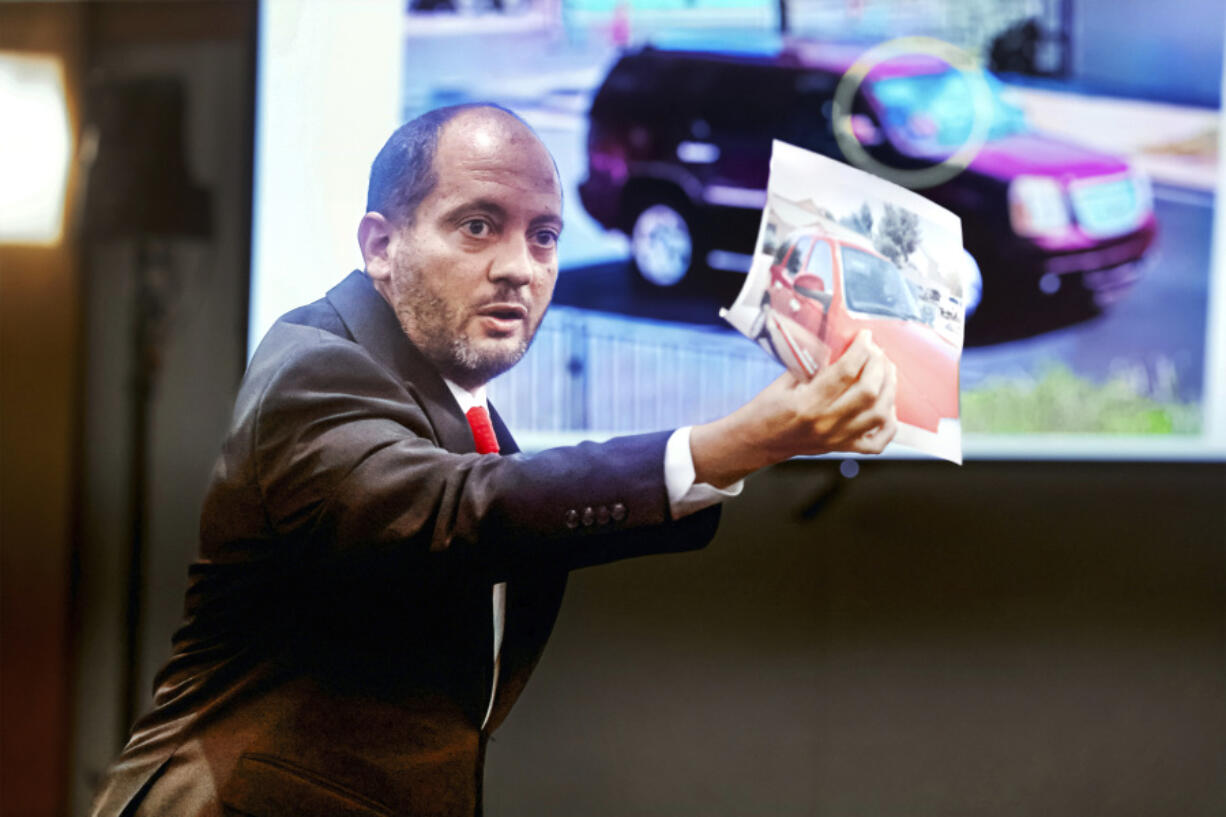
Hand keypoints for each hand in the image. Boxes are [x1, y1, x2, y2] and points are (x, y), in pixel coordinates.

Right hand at [690, 330, 897, 486]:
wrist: (755, 443)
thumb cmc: (766, 410)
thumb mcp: (785, 381)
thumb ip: (814, 365)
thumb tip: (842, 345)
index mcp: (806, 404)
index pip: (845, 372)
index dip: (861, 349)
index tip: (865, 335)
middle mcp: (824, 423)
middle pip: (868, 392)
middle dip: (878, 365)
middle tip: (876, 352)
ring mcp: (836, 439)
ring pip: (879, 414)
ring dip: (889, 389)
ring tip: (886, 372)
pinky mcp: (841, 448)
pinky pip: (878, 442)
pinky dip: (890, 423)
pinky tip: (887, 406)